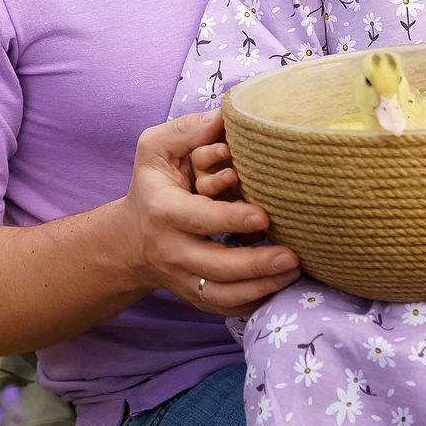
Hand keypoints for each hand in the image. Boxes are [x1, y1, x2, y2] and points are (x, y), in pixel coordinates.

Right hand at [118, 109, 298, 317]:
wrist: (132, 240)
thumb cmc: (152, 187)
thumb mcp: (154, 150)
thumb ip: (186, 131)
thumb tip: (225, 116)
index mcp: (163, 211)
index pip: (198, 219)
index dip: (231, 219)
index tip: (264, 215)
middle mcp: (172, 249)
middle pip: (216, 267)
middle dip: (256, 264)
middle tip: (292, 255)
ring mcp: (184, 278)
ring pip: (223, 295)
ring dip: (262, 288)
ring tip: (293, 272)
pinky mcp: (196, 296)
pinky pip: (227, 308)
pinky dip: (255, 303)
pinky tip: (280, 287)